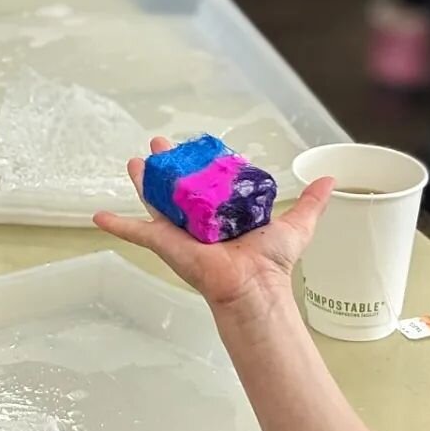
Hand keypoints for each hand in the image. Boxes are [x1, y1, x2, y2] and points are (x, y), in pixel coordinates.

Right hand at [95, 139, 331, 316]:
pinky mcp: (164, 242)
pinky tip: (97, 217)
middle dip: (168, 162)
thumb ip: (312, 203)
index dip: (204, 163)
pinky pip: (135, 232)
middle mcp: (199, 219)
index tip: (199, 146)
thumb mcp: (295, 225)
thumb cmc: (271, 262)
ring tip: (134, 159)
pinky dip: (116, 225)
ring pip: (155, 198)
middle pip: (178, 185)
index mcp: (224, 213)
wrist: (252, 288)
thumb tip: (331, 179)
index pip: (210, 182)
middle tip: (159, 142)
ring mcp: (179, 230)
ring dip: (143, 180)